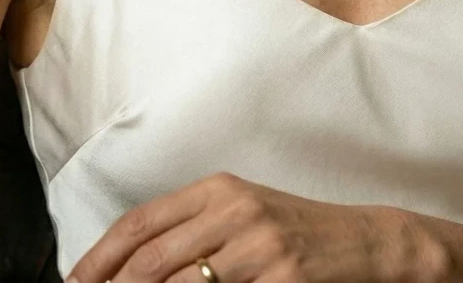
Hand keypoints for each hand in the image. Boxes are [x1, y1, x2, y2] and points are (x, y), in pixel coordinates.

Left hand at [64, 170, 427, 282]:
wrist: (363, 243)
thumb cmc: (295, 231)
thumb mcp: (242, 214)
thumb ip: (192, 230)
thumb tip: (132, 266)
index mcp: (218, 189)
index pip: (141, 222)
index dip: (99, 257)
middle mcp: (234, 211)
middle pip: (151, 259)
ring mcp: (258, 246)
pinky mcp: (280, 278)